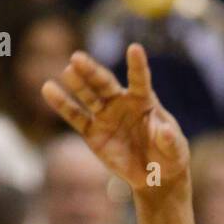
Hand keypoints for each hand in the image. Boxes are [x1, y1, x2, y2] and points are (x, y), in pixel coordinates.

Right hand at [41, 44, 189, 193]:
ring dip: (77, 84)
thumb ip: (170, 140)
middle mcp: (122, 103)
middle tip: (77, 58)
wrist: (154, 175)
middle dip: (91, 72)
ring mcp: (105, 116)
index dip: (137, 65)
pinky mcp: (93, 132)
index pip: (140, 80)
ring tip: (66, 71)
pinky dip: (62, 104)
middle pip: (105, 84)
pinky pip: (75, 117)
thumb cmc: (169, 155)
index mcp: (144, 101)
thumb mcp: (175, 150)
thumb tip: (166, 131)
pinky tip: (48, 89)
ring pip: (88, 97)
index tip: (135, 48)